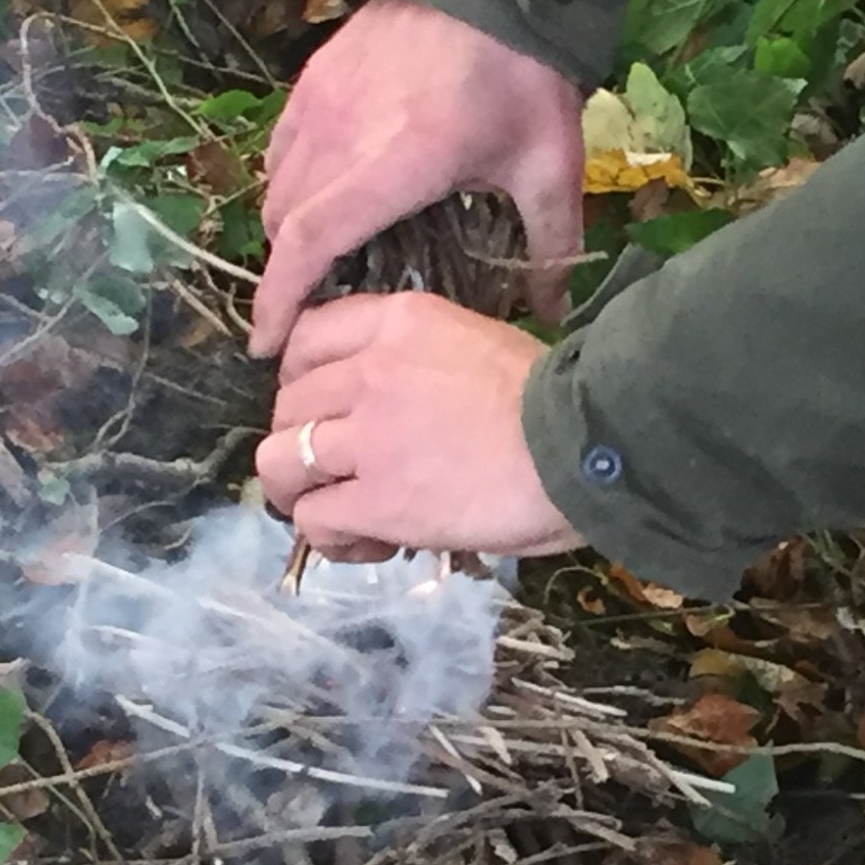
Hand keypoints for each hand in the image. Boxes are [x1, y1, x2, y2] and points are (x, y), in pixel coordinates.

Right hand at [251, 0, 585, 355]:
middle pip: (283, 222)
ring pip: (275, 182)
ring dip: (287, 226)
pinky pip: (282, 143)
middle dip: (286, 273)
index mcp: (392, 166)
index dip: (279, 302)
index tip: (266, 345)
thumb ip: (550, 241)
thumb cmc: (524, 70)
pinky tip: (322, 188)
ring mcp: (321, 100)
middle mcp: (340, 136)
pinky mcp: (316, 74)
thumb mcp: (549, 161)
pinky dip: (288, 178)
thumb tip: (552, 311)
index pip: (309, 245)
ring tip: (320, 253)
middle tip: (313, 305)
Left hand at [255, 292, 583, 562]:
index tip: (322, 404)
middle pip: (287, 403)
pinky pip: (312, 518)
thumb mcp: (479, 344)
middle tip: (342, 470)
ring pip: (280, 460)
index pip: (307, 336)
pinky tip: (365, 542)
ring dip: (300, 489)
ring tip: (337, 510)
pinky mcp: (376, 500)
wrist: (585, 448)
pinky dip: (328, 536)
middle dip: (303, 439)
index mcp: (400, 322)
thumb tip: (404, 405)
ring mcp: (367, 437)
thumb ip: (423, 363)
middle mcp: (370, 370)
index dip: (300, 376)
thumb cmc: (555, 400)